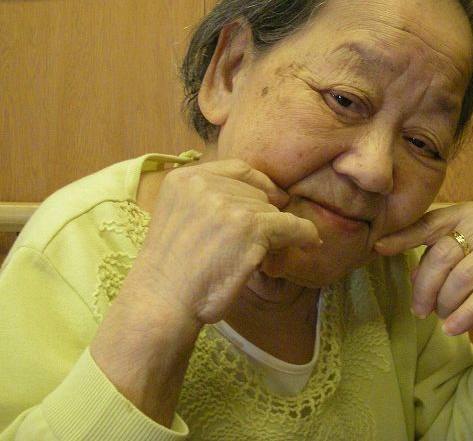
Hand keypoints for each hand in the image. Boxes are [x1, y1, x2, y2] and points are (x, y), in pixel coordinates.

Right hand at [126, 159, 320, 325]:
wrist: (162, 303)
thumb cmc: (172, 272)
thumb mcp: (180, 217)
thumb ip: (209, 200)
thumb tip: (266, 195)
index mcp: (185, 178)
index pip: (237, 168)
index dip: (260, 184)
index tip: (273, 199)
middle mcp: (205, 184)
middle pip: (256, 192)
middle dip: (261, 217)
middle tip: (255, 246)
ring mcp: (227, 203)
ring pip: (272, 212)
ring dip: (273, 235)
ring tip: (256, 258)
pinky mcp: (250, 226)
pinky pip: (291, 225)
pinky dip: (304, 235)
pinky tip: (311, 242)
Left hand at [374, 202, 472, 335]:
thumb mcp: (460, 243)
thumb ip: (434, 255)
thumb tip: (411, 279)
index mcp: (463, 213)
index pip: (428, 224)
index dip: (402, 237)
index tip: (378, 248)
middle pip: (442, 257)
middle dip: (425, 288)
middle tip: (418, 309)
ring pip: (461, 280)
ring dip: (445, 304)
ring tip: (440, 316)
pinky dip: (464, 315)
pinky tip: (451, 329)